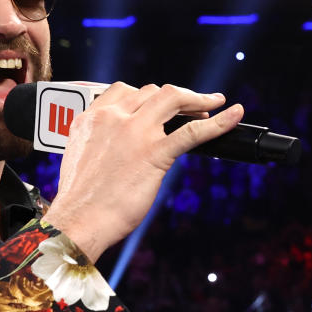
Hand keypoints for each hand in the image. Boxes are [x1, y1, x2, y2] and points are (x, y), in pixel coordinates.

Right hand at [43, 83, 243, 261]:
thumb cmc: (79, 200)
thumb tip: (120, 146)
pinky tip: (234, 115)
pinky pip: (192, 132)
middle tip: (191, 109)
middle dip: (176, 97)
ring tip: (212, 106)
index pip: (124, 91)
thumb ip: (100, 141)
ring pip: (173, 98)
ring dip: (196, 100)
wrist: (78, 220)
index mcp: (91, 118)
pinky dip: (219, 122)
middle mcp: (112, 118)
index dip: (147, 95)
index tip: (159, 106)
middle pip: (152, 92)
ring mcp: (135, 133)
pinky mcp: (153, 153)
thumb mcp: (80, 157)